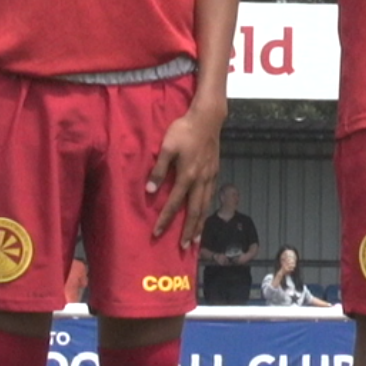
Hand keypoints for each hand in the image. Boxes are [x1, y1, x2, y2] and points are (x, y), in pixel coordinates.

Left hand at [146, 99, 224, 244]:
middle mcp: (200, 180)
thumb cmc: (183, 131)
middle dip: (189, 230)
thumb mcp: (166, 147)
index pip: (174, 204)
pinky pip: (211, 196)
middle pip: (194, 211)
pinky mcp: (215, 171)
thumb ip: (158, 170)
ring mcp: (210, 177)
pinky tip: (204, 214)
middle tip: (184, 247)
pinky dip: (207, 210)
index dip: (165, 220)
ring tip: (196, 238)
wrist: (207, 119)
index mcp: (186, 176)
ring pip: (205, 206)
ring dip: (200, 224)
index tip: (158, 233)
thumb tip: (150, 191)